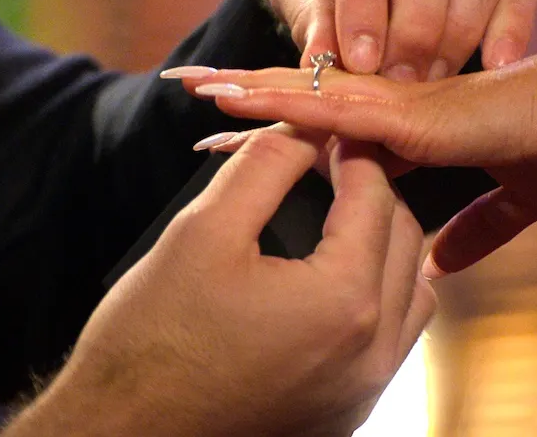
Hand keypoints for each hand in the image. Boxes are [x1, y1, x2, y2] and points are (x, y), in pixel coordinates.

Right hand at [0, 131, 433, 436]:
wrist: (124, 436)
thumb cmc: (151, 342)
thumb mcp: (201, 232)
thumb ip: (265, 167)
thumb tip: (306, 131)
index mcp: (343, 301)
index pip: (375, 196)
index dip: (350, 150)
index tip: (325, 129)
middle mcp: (371, 351)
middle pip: (404, 238)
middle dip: (372, 192)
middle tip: (329, 164)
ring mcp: (365, 388)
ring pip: (412, 291)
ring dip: (385, 245)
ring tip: (337, 219)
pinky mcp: (350, 411)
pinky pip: (394, 338)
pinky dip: (379, 296)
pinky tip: (333, 278)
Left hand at [171, 55, 536, 277]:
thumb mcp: (520, 205)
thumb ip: (479, 229)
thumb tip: (442, 263)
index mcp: (420, 133)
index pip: (336, 136)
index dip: (287, 136)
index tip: (237, 140)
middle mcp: (401, 112)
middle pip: (308, 106)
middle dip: (249, 104)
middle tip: (193, 93)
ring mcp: (402, 108)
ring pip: (308, 97)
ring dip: (249, 92)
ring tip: (192, 85)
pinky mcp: (411, 113)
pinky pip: (330, 107)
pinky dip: (280, 100)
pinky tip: (237, 94)